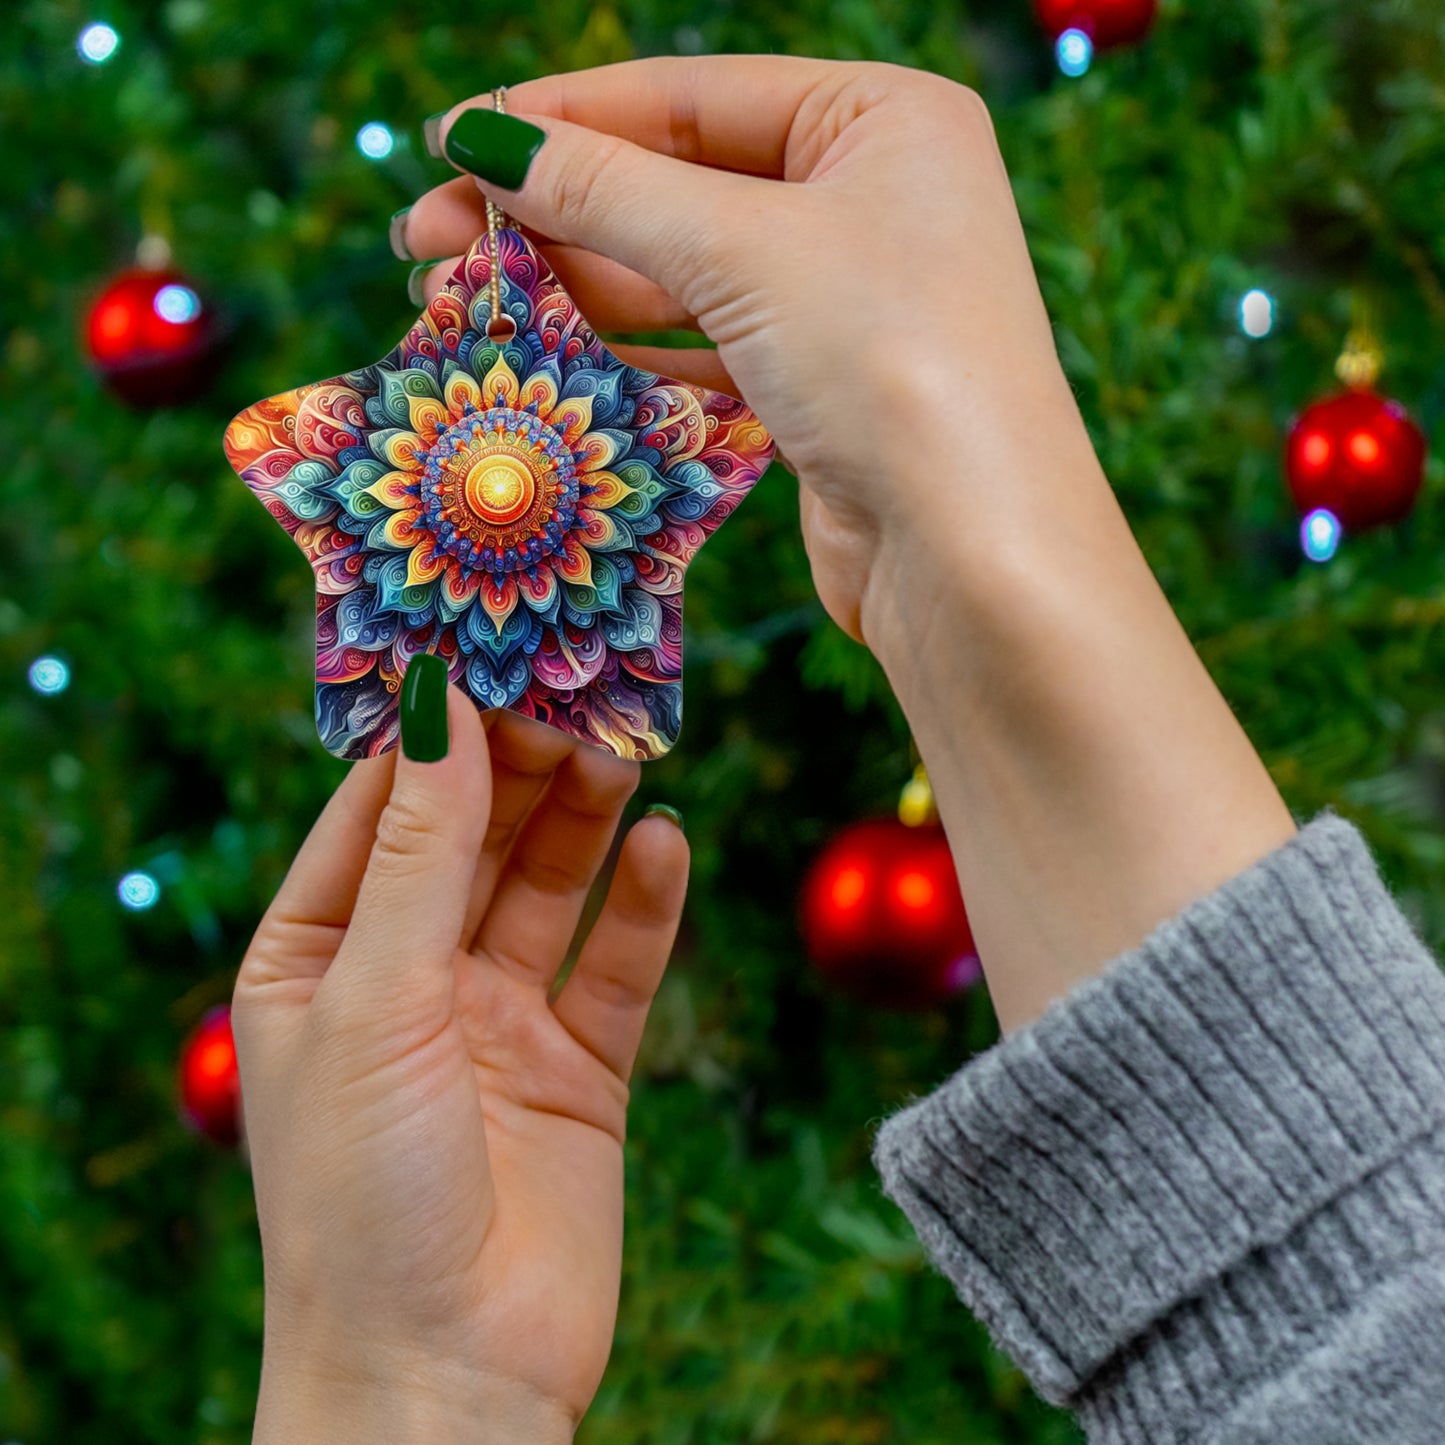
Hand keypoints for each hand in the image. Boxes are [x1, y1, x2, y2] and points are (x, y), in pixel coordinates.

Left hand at [232, 690, 687, 1442]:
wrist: (446, 1378)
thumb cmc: (363, 1195)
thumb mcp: (375, 999)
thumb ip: (418, 852)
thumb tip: (437, 705)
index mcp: (318, 958)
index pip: (377, 811)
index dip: (432, 732)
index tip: (489, 647)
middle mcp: (407, 979)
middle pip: (473, 838)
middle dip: (521, 766)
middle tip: (581, 691)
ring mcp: (497, 1022)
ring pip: (549, 886)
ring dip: (585, 819)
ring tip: (627, 750)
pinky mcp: (579, 1068)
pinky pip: (616, 964)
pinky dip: (644, 904)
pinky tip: (667, 845)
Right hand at [401, 55, 1076, 643]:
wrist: (972, 553)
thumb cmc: (890, 362)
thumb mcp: (741, 248)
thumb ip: (607, 189)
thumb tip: (485, 140)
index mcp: (881, 119)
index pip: (690, 96)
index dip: (562, 117)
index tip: (450, 140)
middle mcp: (870, 198)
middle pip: (676, 184)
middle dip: (550, 210)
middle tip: (425, 236)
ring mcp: (846, 298)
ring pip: (681, 273)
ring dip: (573, 286)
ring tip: (459, 299)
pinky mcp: (820, 387)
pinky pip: (702, 346)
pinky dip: (625, 350)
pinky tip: (544, 352)